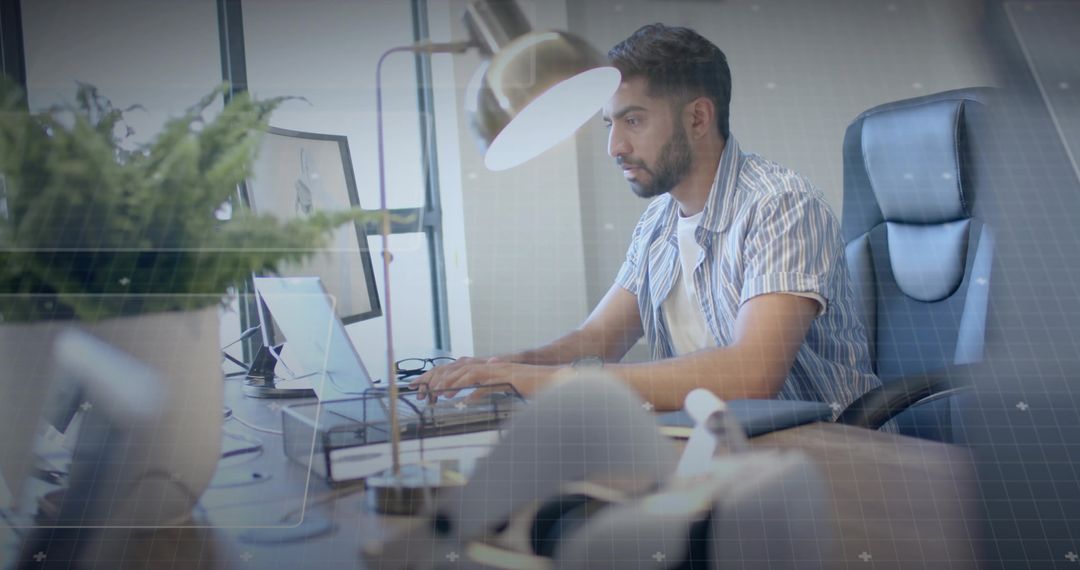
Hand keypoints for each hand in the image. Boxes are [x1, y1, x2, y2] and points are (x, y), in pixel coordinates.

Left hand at [408, 356, 557, 400]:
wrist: (554, 379)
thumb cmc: (530, 385)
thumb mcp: (502, 387)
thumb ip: (485, 389)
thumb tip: (468, 398)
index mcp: (487, 367)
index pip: (458, 367)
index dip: (439, 374)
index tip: (422, 385)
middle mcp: (490, 364)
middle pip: (457, 367)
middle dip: (437, 377)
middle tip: (420, 389)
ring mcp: (498, 369)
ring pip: (468, 373)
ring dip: (452, 383)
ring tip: (438, 395)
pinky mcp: (506, 377)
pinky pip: (486, 384)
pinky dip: (473, 393)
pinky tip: (463, 403)